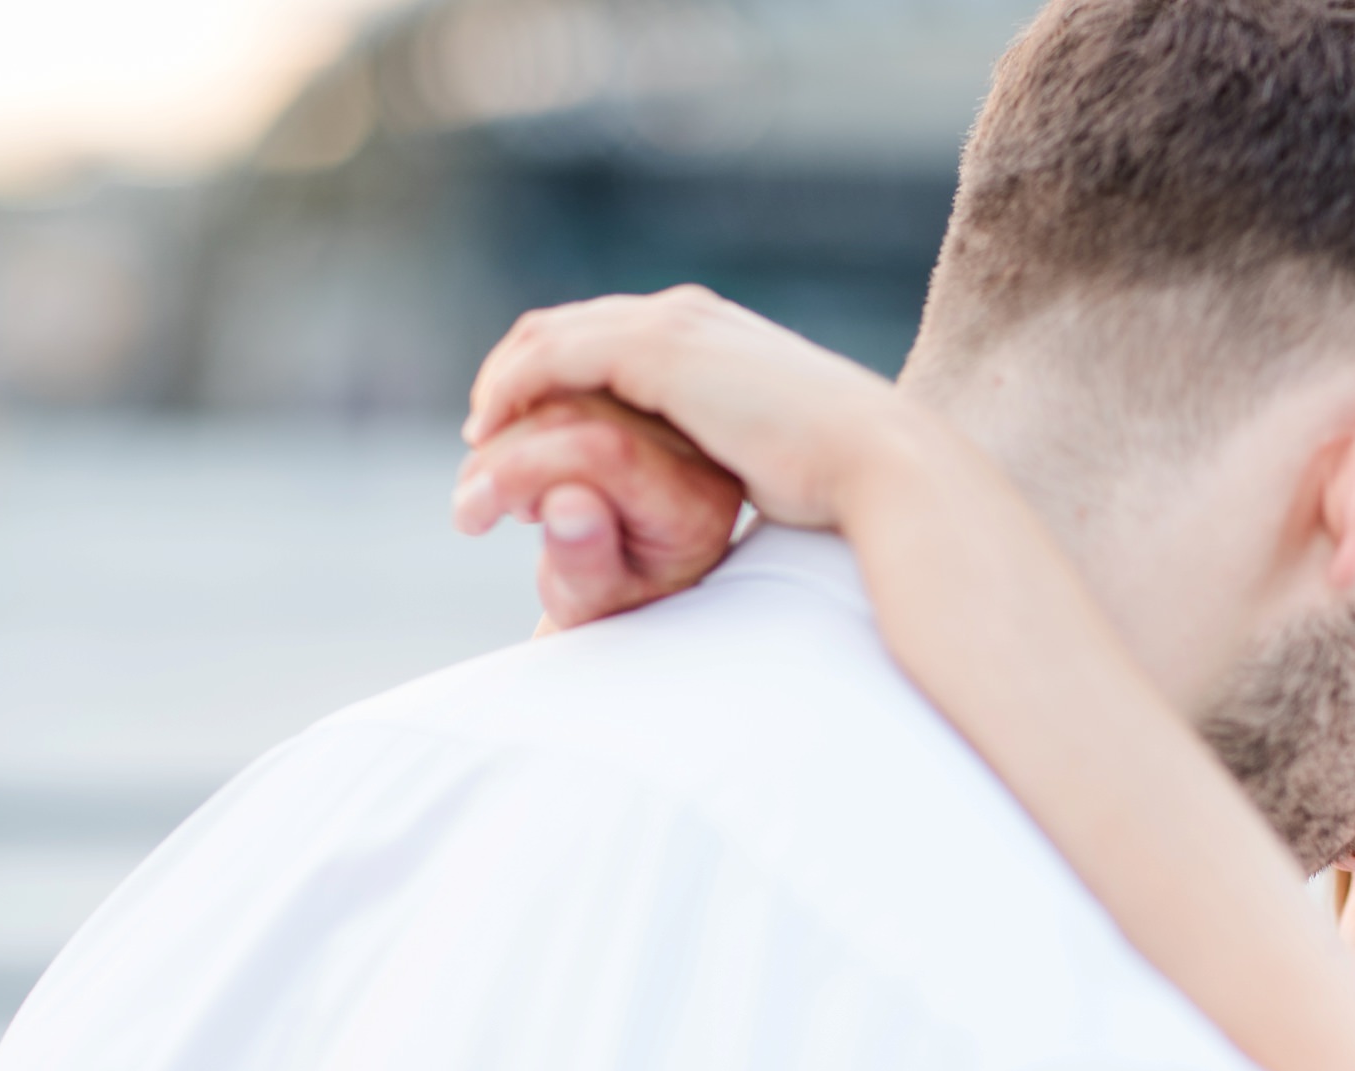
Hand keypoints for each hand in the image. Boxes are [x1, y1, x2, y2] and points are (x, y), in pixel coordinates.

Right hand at [453, 392, 742, 628]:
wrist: (633, 579)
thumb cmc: (610, 600)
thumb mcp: (596, 603)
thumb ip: (585, 560)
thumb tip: (565, 501)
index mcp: (696, 502)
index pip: (601, 450)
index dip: (520, 468)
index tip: (470, 511)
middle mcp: (697, 444)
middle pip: (577, 405)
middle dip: (501, 450)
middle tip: (469, 508)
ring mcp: (673, 407)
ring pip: (564, 371)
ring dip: (501, 421)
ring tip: (491, 491)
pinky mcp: (644, 386)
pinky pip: (569, 356)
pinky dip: (517, 394)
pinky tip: (508, 449)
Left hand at [463, 286, 926, 533]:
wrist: (874, 457)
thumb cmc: (844, 472)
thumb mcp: (777, 447)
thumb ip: (739, 440)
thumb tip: (739, 468)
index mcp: (712, 332)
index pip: (606, 334)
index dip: (554, 376)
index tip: (527, 428)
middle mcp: (685, 313)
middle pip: (563, 326)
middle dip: (514, 377)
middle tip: (485, 431)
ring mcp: (669, 324)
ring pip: (546, 339)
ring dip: (501, 388)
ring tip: (480, 442)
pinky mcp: (655, 351)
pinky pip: (550, 361)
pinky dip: (510, 393)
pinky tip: (493, 437)